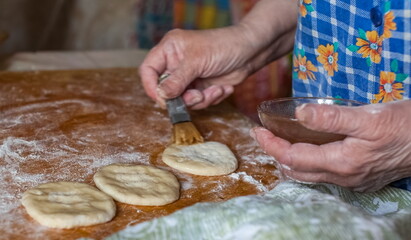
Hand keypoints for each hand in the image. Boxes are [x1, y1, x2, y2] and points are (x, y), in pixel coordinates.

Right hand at [140, 27, 253, 108]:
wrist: (250, 53)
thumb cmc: (223, 46)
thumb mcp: (197, 61)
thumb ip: (177, 80)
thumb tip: (161, 95)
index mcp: (169, 50)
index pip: (148, 70)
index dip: (151, 86)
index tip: (162, 99)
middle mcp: (176, 64)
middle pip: (166, 90)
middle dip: (183, 97)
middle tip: (197, 96)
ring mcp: (189, 78)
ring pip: (183, 100)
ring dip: (201, 99)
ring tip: (215, 90)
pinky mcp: (202, 88)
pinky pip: (199, 103)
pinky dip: (212, 98)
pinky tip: (223, 88)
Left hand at [251, 100, 410, 191]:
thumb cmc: (404, 126)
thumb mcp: (368, 116)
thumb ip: (332, 117)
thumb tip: (300, 114)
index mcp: (342, 162)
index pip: (292, 157)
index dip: (271, 144)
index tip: (258, 130)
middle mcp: (344, 176)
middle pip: (297, 170)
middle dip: (276, 153)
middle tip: (265, 135)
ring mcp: (353, 180)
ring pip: (310, 175)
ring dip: (290, 160)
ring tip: (281, 141)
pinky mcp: (361, 177)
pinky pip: (324, 175)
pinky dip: (307, 163)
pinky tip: (308, 150)